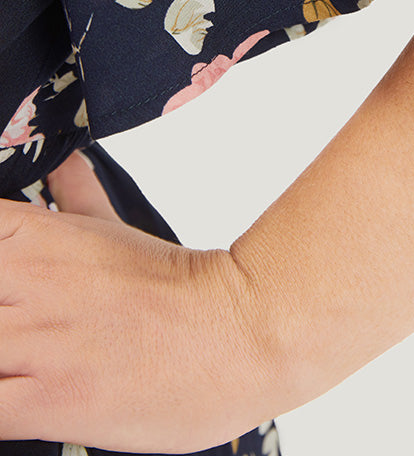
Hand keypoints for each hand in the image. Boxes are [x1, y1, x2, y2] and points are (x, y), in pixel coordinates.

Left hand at [0, 150, 270, 452]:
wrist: (239, 331)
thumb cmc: (181, 285)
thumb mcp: (117, 230)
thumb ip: (76, 195)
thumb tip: (63, 162)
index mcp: (37, 239)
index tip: (4, 281)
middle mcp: (28, 284)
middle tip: (12, 318)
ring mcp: (35, 343)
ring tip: (15, 358)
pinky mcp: (46, 402)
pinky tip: (13, 392)